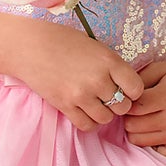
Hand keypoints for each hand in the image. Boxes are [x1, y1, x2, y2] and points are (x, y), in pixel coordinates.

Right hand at [9, 18, 144, 131]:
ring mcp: (81, 94)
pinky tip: (85, 111)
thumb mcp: (94, 46)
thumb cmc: (62, 40)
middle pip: (123, 106)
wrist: (29, 45)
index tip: (124, 88)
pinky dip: (89, 122)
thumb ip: (110, 65)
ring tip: (95, 103)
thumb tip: (124, 84)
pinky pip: (87, 125)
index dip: (132, 90)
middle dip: (118, 103)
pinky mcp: (65, 106)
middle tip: (108, 96)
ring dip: (104, 113)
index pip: (136, 88)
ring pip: (106, 118)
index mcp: (109, 60)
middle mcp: (98, 79)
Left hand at [121, 58, 165, 159]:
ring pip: (138, 141)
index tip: (129, 99)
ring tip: (144, 119)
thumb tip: (118, 97)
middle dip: (129, 117)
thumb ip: (136, 81)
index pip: (133, 108)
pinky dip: (149, 144)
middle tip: (136, 110)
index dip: (126, 103)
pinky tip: (153, 131)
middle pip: (133, 126)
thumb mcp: (157, 69)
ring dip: (136, 130)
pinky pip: (155, 154)